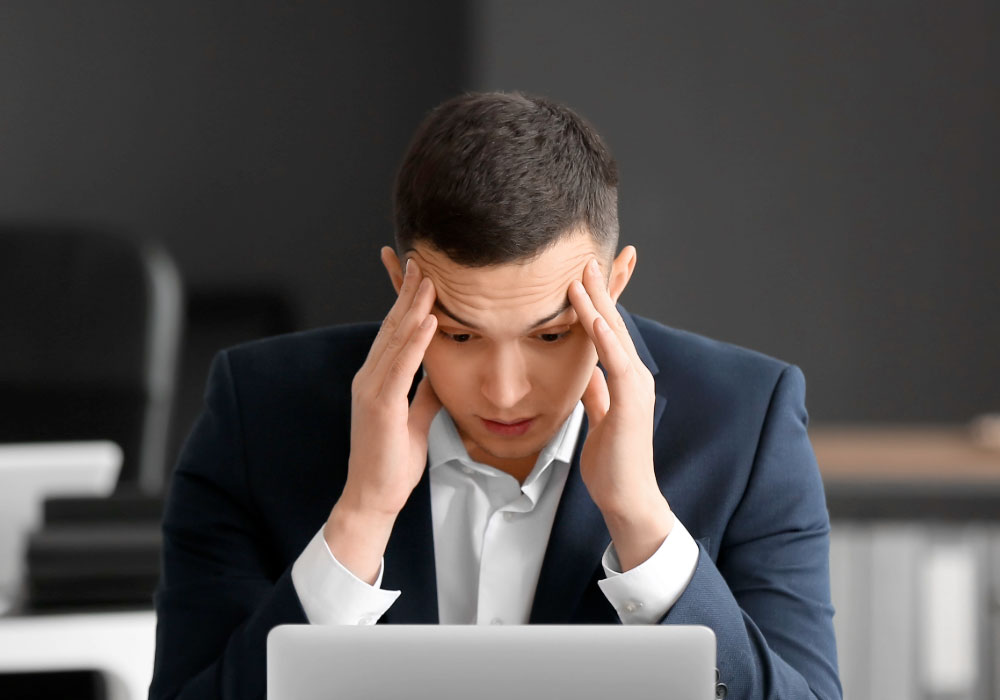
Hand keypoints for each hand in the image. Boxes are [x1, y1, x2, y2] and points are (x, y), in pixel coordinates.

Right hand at [325, 258, 440, 581]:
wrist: (373, 497)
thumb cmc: (393, 462)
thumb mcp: (416, 419)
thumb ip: (424, 393)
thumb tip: (440, 374)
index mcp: (379, 378)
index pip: (396, 330)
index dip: (408, 300)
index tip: (423, 272)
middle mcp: (371, 376)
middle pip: (393, 324)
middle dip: (409, 290)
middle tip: (424, 256)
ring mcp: (371, 388)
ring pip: (395, 338)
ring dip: (413, 305)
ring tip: (429, 276)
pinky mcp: (378, 404)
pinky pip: (399, 366)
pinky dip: (414, 340)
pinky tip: (429, 319)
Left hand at [568, 258, 673, 570]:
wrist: (626, 497)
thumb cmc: (611, 462)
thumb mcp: (598, 417)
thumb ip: (596, 392)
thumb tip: (585, 371)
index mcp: (623, 378)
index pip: (607, 332)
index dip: (595, 302)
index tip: (580, 274)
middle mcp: (633, 375)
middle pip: (612, 323)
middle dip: (598, 289)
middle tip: (583, 256)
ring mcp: (635, 386)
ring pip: (614, 335)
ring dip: (598, 302)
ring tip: (582, 273)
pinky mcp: (630, 402)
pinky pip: (615, 363)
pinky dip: (603, 337)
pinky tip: (591, 316)